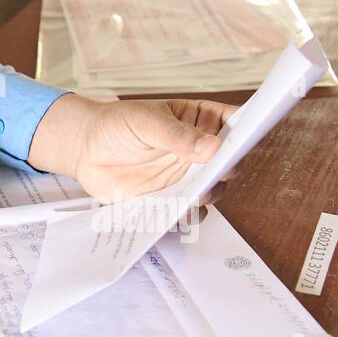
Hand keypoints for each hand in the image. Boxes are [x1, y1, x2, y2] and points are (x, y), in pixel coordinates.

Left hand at [29, 94, 237, 201]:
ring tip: (197, 196)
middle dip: (229, 167)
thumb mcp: (144, 122)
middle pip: (230, 161)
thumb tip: (213, 147)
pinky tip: (181, 214)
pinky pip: (190, 212)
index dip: (249, 130)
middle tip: (221, 172)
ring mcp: (186, 176)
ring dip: (210, 194)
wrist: (84, 151)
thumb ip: (176, 135)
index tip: (253, 139)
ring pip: (214, 189)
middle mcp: (198, 151)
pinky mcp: (171, 199)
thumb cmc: (115, 126)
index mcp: (198, 121)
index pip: (234, 123)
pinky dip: (190, 216)